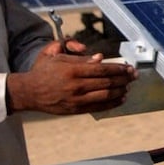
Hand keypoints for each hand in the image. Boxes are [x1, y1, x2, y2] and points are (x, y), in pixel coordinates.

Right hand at [6, 40, 133, 115]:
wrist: (29, 92)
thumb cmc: (43, 71)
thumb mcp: (56, 55)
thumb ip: (78, 55)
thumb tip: (100, 58)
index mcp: (72, 70)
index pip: (101, 69)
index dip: (118, 69)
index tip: (128, 67)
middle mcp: (76, 85)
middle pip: (106, 82)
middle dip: (123, 79)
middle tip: (134, 76)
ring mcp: (76, 99)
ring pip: (105, 95)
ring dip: (120, 91)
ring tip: (128, 86)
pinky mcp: (76, 109)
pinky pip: (98, 107)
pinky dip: (112, 103)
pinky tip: (121, 98)